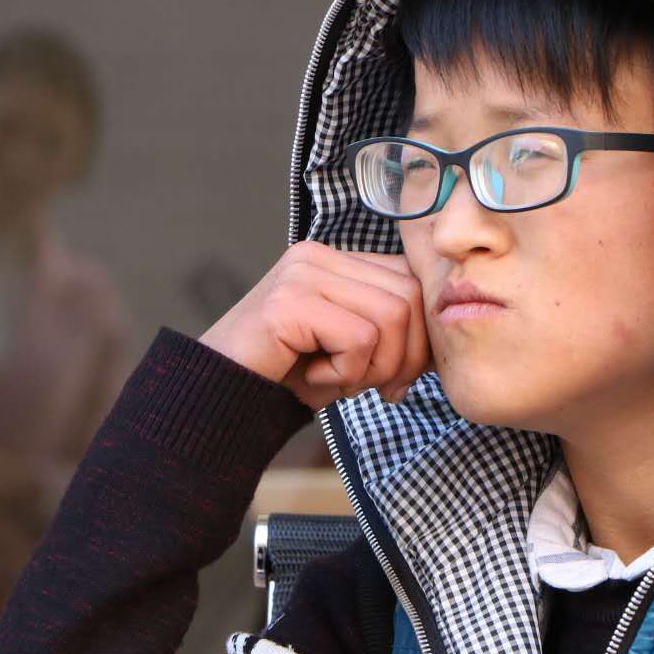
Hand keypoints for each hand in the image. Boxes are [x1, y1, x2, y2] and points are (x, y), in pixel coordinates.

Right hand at [200, 241, 429, 409]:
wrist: (216, 398)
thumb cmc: (283, 377)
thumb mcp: (346, 351)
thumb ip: (387, 335)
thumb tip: (437, 348)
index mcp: (334, 260)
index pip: (411, 281)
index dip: (418, 337)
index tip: (395, 381)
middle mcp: (318, 256)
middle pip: (409, 297)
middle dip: (404, 358)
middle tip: (375, 390)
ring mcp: (302, 274)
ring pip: (390, 317)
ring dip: (374, 367)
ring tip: (337, 382)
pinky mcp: (289, 301)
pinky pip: (359, 338)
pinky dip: (346, 372)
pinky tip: (312, 378)